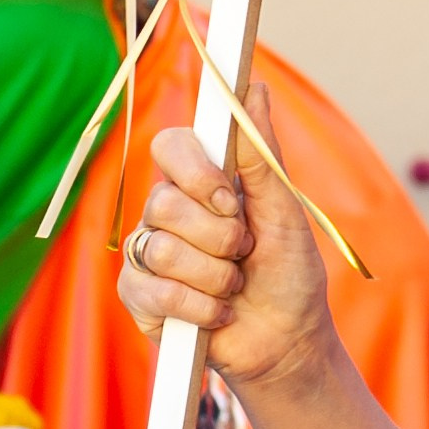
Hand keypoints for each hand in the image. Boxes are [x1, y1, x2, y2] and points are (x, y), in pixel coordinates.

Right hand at [118, 83, 335, 394]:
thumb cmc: (289, 271)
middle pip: (163, 202)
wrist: (286, 340)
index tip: (230, 199)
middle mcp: (168, 212)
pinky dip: (196, 306)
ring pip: (158, 248)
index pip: (171, 146)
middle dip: (217, 236)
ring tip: (234, 286)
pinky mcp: (139, 296)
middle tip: (244, 252)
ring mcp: (149, 254)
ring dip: (213, 275)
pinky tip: (217, 314)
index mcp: (202, 182)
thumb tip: (256, 87)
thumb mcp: (285, 210)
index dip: (195, 171)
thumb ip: (262, 153)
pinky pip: (151, 290)